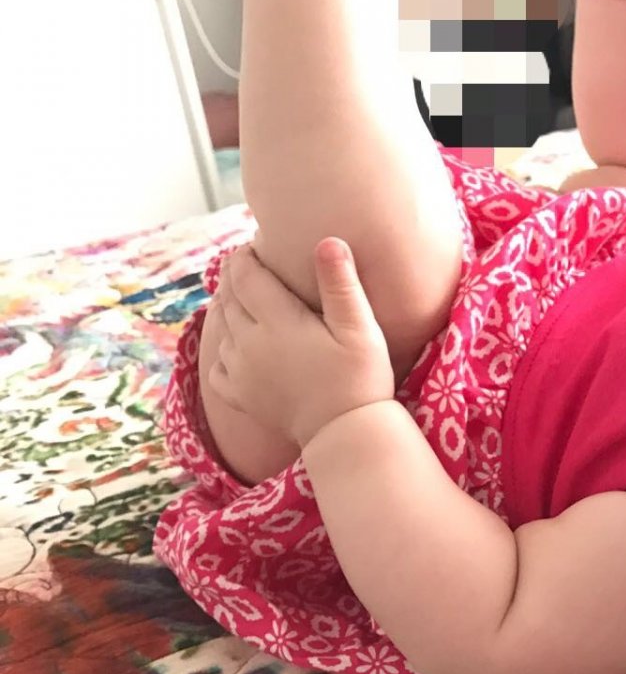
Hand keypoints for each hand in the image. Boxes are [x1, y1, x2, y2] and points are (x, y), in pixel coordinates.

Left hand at [208, 238, 395, 447]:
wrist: (345, 432)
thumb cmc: (360, 378)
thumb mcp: (361, 328)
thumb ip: (341, 284)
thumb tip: (327, 241)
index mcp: (277, 320)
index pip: (245, 274)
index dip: (245, 256)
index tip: (256, 246)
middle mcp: (249, 342)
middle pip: (229, 297)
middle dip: (236, 278)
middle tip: (249, 267)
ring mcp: (240, 370)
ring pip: (220, 328)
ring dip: (228, 309)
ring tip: (244, 300)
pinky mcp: (239, 395)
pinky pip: (217, 364)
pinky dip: (223, 348)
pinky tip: (237, 345)